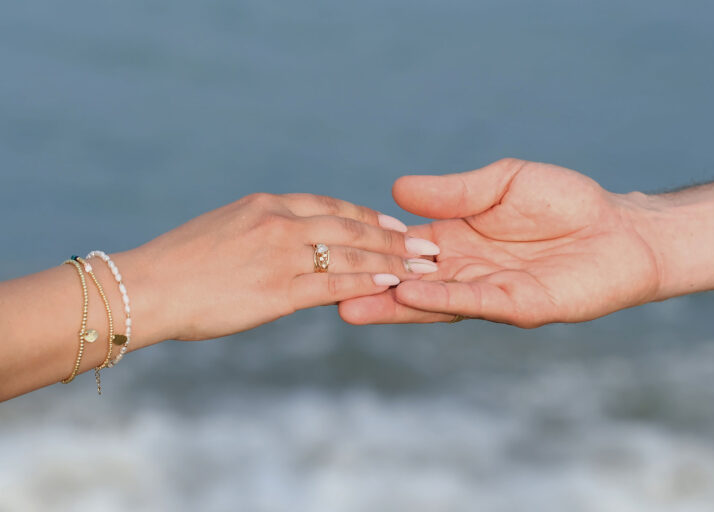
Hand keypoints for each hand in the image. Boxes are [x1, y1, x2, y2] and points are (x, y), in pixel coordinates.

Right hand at [118, 193, 439, 341]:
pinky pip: (334, 284)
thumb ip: (262, 231)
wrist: (148, 287)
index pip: (329, 205)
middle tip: (424, 244)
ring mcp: (281, 254)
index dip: (366, 215)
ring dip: (390, 260)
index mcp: (266, 205)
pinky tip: (390, 284)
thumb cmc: (178, 263)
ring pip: (350, 254)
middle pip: (350, 226)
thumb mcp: (224, 230)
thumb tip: (288, 242)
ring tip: (421, 267)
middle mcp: (279, 222)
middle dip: (392, 236)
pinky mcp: (279, 289)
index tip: (391, 222)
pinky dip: (366, 283)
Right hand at [339, 158, 661, 326]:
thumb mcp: (502, 182)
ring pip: (435, 301)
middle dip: (373, 290)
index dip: (376, 252)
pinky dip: (443, 299)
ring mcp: (492, 292)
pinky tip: (413, 294)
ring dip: (395, 305)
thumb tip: (398, 189)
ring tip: (351, 307)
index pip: (408, 251)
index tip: (335, 251)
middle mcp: (468, 272)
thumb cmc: (565, 202)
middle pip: (412, 284)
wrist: (621, 228)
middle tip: (327, 295)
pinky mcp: (521, 305)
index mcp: (459, 242)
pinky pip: (476, 302)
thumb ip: (454, 191)